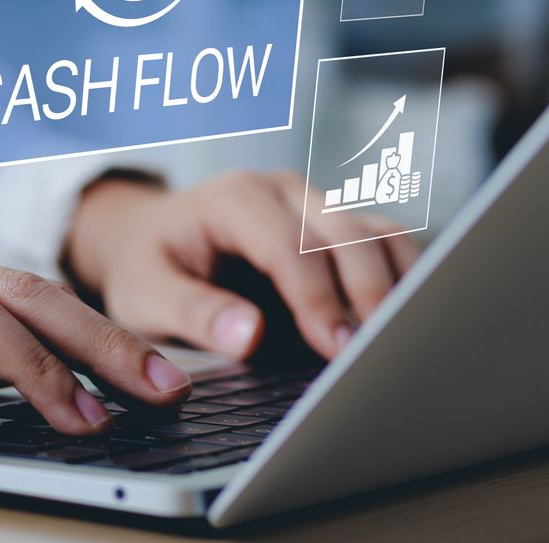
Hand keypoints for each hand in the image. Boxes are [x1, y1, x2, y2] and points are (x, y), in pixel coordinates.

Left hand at [65, 171, 419, 361]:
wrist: (147, 239)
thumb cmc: (147, 267)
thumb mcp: (146, 294)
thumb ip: (194, 312)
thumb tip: (251, 335)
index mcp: (235, 198)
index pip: (291, 246)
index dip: (318, 299)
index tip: (337, 352)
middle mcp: (282, 190)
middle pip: (347, 233)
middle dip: (368, 295)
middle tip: (381, 357)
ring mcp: (314, 204)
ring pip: (378, 232)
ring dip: (397, 286)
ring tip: (403, 345)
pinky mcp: (335, 227)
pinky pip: (384, 244)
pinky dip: (401, 281)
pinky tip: (401, 327)